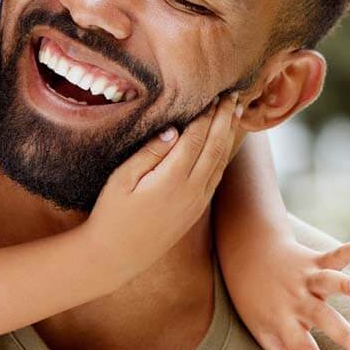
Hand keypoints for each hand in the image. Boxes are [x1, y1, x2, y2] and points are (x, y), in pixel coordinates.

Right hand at [87, 92, 242, 281]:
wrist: (116, 256)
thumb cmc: (112, 214)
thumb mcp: (122, 179)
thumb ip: (149, 153)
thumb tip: (174, 130)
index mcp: (172, 179)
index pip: (197, 138)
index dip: (207, 115)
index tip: (214, 94)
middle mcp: (192, 191)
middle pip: (216, 147)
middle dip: (225, 119)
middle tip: (233, 95)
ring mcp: (197, 202)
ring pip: (220, 162)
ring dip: (230, 135)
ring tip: (236, 112)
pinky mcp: (196, 210)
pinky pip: (216, 177)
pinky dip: (223, 154)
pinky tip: (224, 143)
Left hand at [228, 236, 349, 349]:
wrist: (246, 254)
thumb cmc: (255, 300)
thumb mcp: (261, 332)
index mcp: (283, 321)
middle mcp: (296, 300)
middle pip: (322, 319)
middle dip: (343, 334)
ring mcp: (305, 279)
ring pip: (327, 282)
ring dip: (344, 284)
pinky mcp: (313, 260)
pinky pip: (334, 255)